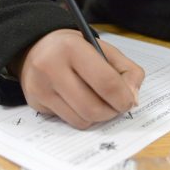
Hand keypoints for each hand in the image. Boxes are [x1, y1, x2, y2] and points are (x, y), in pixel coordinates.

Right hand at [13, 29, 143, 128]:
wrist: (37, 47)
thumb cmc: (75, 49)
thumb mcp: (104, 48)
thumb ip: (127, 70)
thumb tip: (133, 98)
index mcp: (72, 48)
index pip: (105, 82)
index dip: (123, 97)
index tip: (129, 101)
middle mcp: (51, 67)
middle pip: (92, 107)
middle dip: (111, 112)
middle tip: (117, 106)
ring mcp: (41, 87)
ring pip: (81, 119)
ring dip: (98, 117)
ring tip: (100, 103)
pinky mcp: (36, 103)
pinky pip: (69, 121)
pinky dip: (82, 117)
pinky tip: (81, 103)